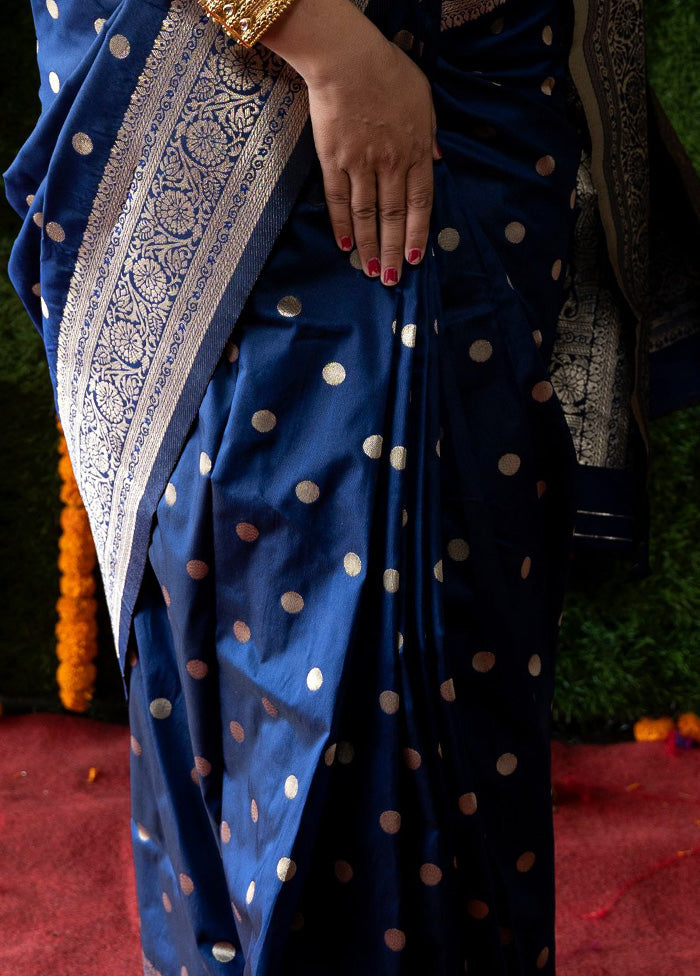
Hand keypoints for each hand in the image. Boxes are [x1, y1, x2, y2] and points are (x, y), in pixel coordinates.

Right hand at [263, 0, 440, 284]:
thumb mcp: (424, 99)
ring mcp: (361, 165)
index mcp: (416, 151)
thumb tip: (436, 161)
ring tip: (370, 272)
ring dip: (370, 247)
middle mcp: (391, 164)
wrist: (348, 59)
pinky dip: (341, 225)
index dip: (418, 234)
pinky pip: (338, 200)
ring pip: (367, 216)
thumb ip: (430, 134)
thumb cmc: (388, 72)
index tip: (416, 259)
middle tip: (393, 279)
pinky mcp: (334, 161)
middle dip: (394, 251)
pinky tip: (345, 247)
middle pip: (394, 217)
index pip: (420, 203)